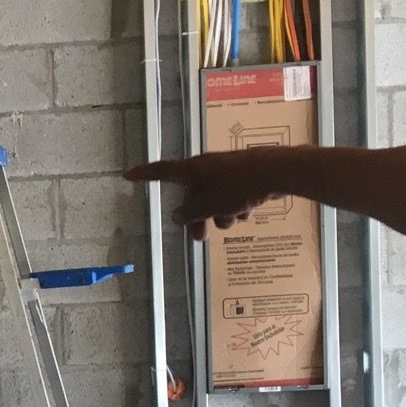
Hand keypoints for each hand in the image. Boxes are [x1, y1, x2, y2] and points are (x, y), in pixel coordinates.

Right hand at [124, 153, 281, 238]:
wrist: (277, 172)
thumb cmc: (239, 186)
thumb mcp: (209, 205)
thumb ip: (190, 213)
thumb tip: (177, 215)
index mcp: (193, 170)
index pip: (161, 172)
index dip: (144, 175)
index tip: (128, 174)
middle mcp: (206, 168)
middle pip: (193, 196)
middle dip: (197, 217)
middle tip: (201, 238)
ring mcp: (226, 172)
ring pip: (214, 199)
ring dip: (221, 214)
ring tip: (235, 219)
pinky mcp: (244, 177)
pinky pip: (231, 196)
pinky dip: (236, 206)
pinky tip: (248, 210)